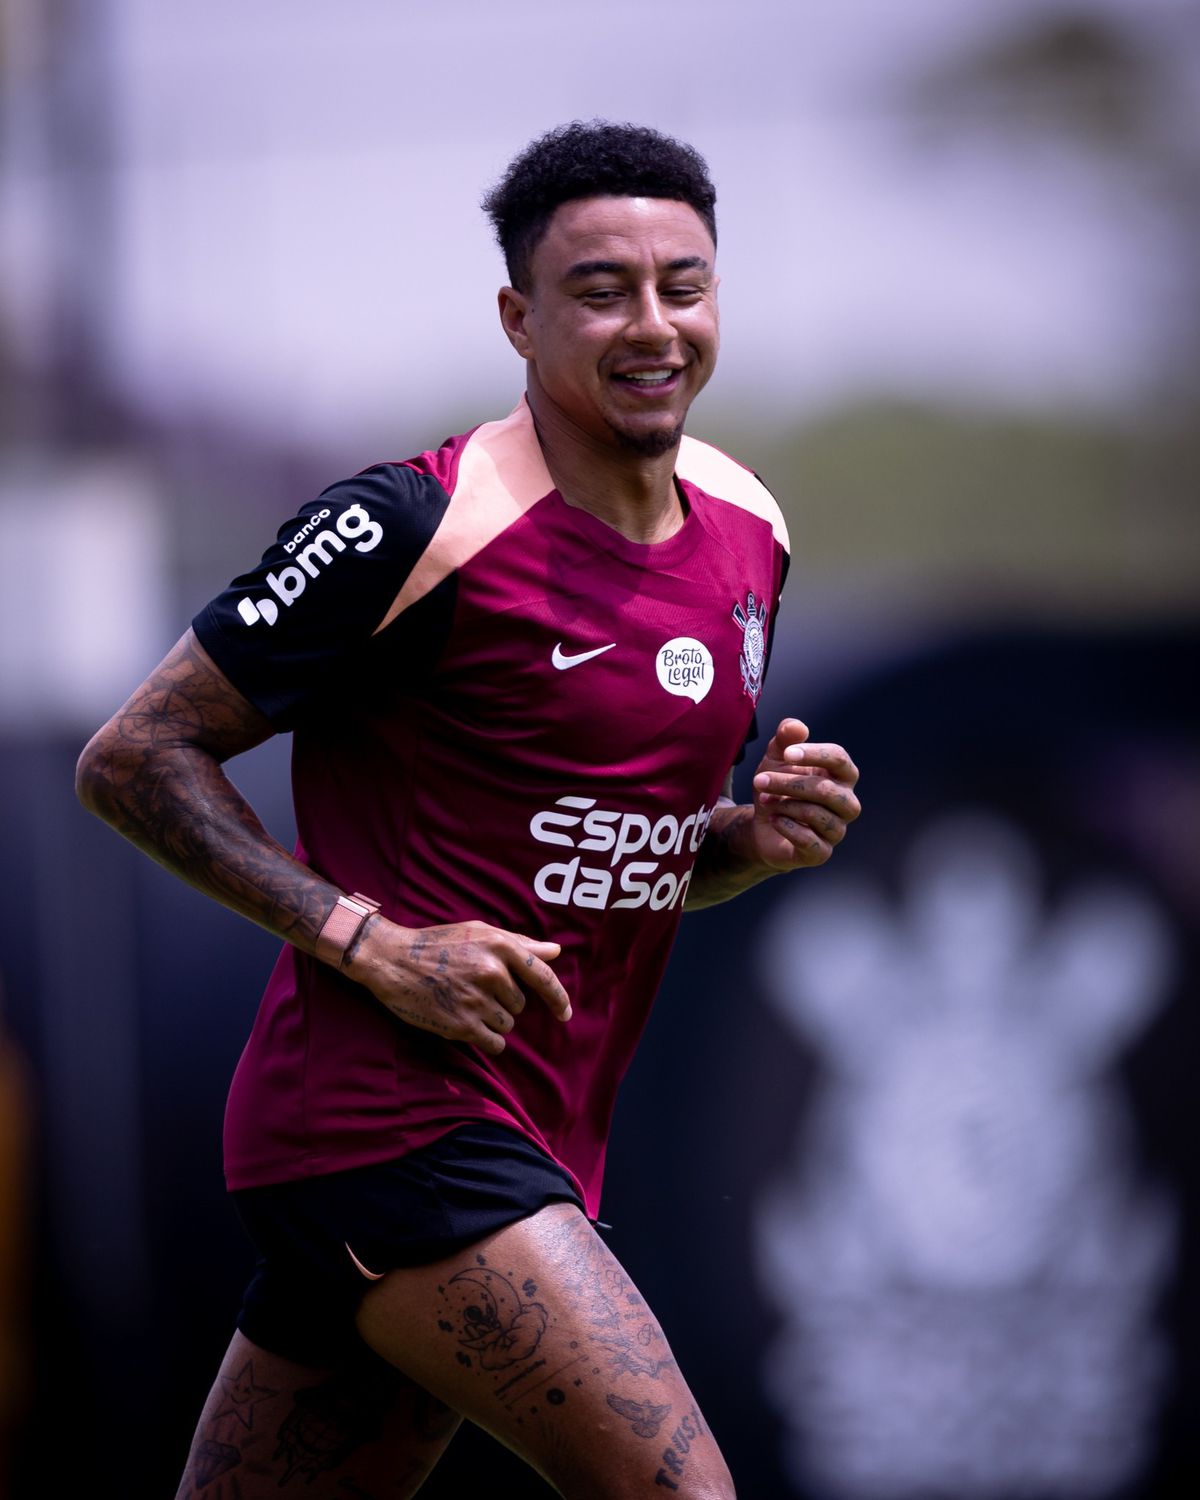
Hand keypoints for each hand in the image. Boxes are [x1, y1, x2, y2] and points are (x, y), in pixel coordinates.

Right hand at [346, 917, 570, 1055]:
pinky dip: (486, 1039)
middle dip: (503, 1002)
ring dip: (491, 1020)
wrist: (392, 960)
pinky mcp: (462, 1025)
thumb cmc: (438, 944)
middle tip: (473, 989)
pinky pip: (495, 1044)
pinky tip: (465, 1023)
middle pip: (520, 1004)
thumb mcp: (479, 932)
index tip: (565, 1014)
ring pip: (507, 1025)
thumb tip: (556, 952)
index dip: (558, 998)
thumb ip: (519, 944)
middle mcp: (492, 972)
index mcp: (500, 946)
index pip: (543, 977)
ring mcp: (477, 1000)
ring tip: (464, 1002)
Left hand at [748, 718, 859, 870]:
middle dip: (789, 783)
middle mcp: (846, 802)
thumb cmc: (778, 786)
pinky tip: (773, 819)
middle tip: (758, 779)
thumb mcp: (775, 758)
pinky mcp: (822, 852)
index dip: (814, 754)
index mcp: (842, 775)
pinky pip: (811, 842)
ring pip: (817, 814)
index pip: (839, 759)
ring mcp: (837, 829)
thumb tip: (797, 727)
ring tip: (764, 799)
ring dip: (784, 804)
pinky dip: (788, 827)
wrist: (763, 825)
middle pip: (827, 790)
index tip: (787, 754)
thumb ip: (785, 739)